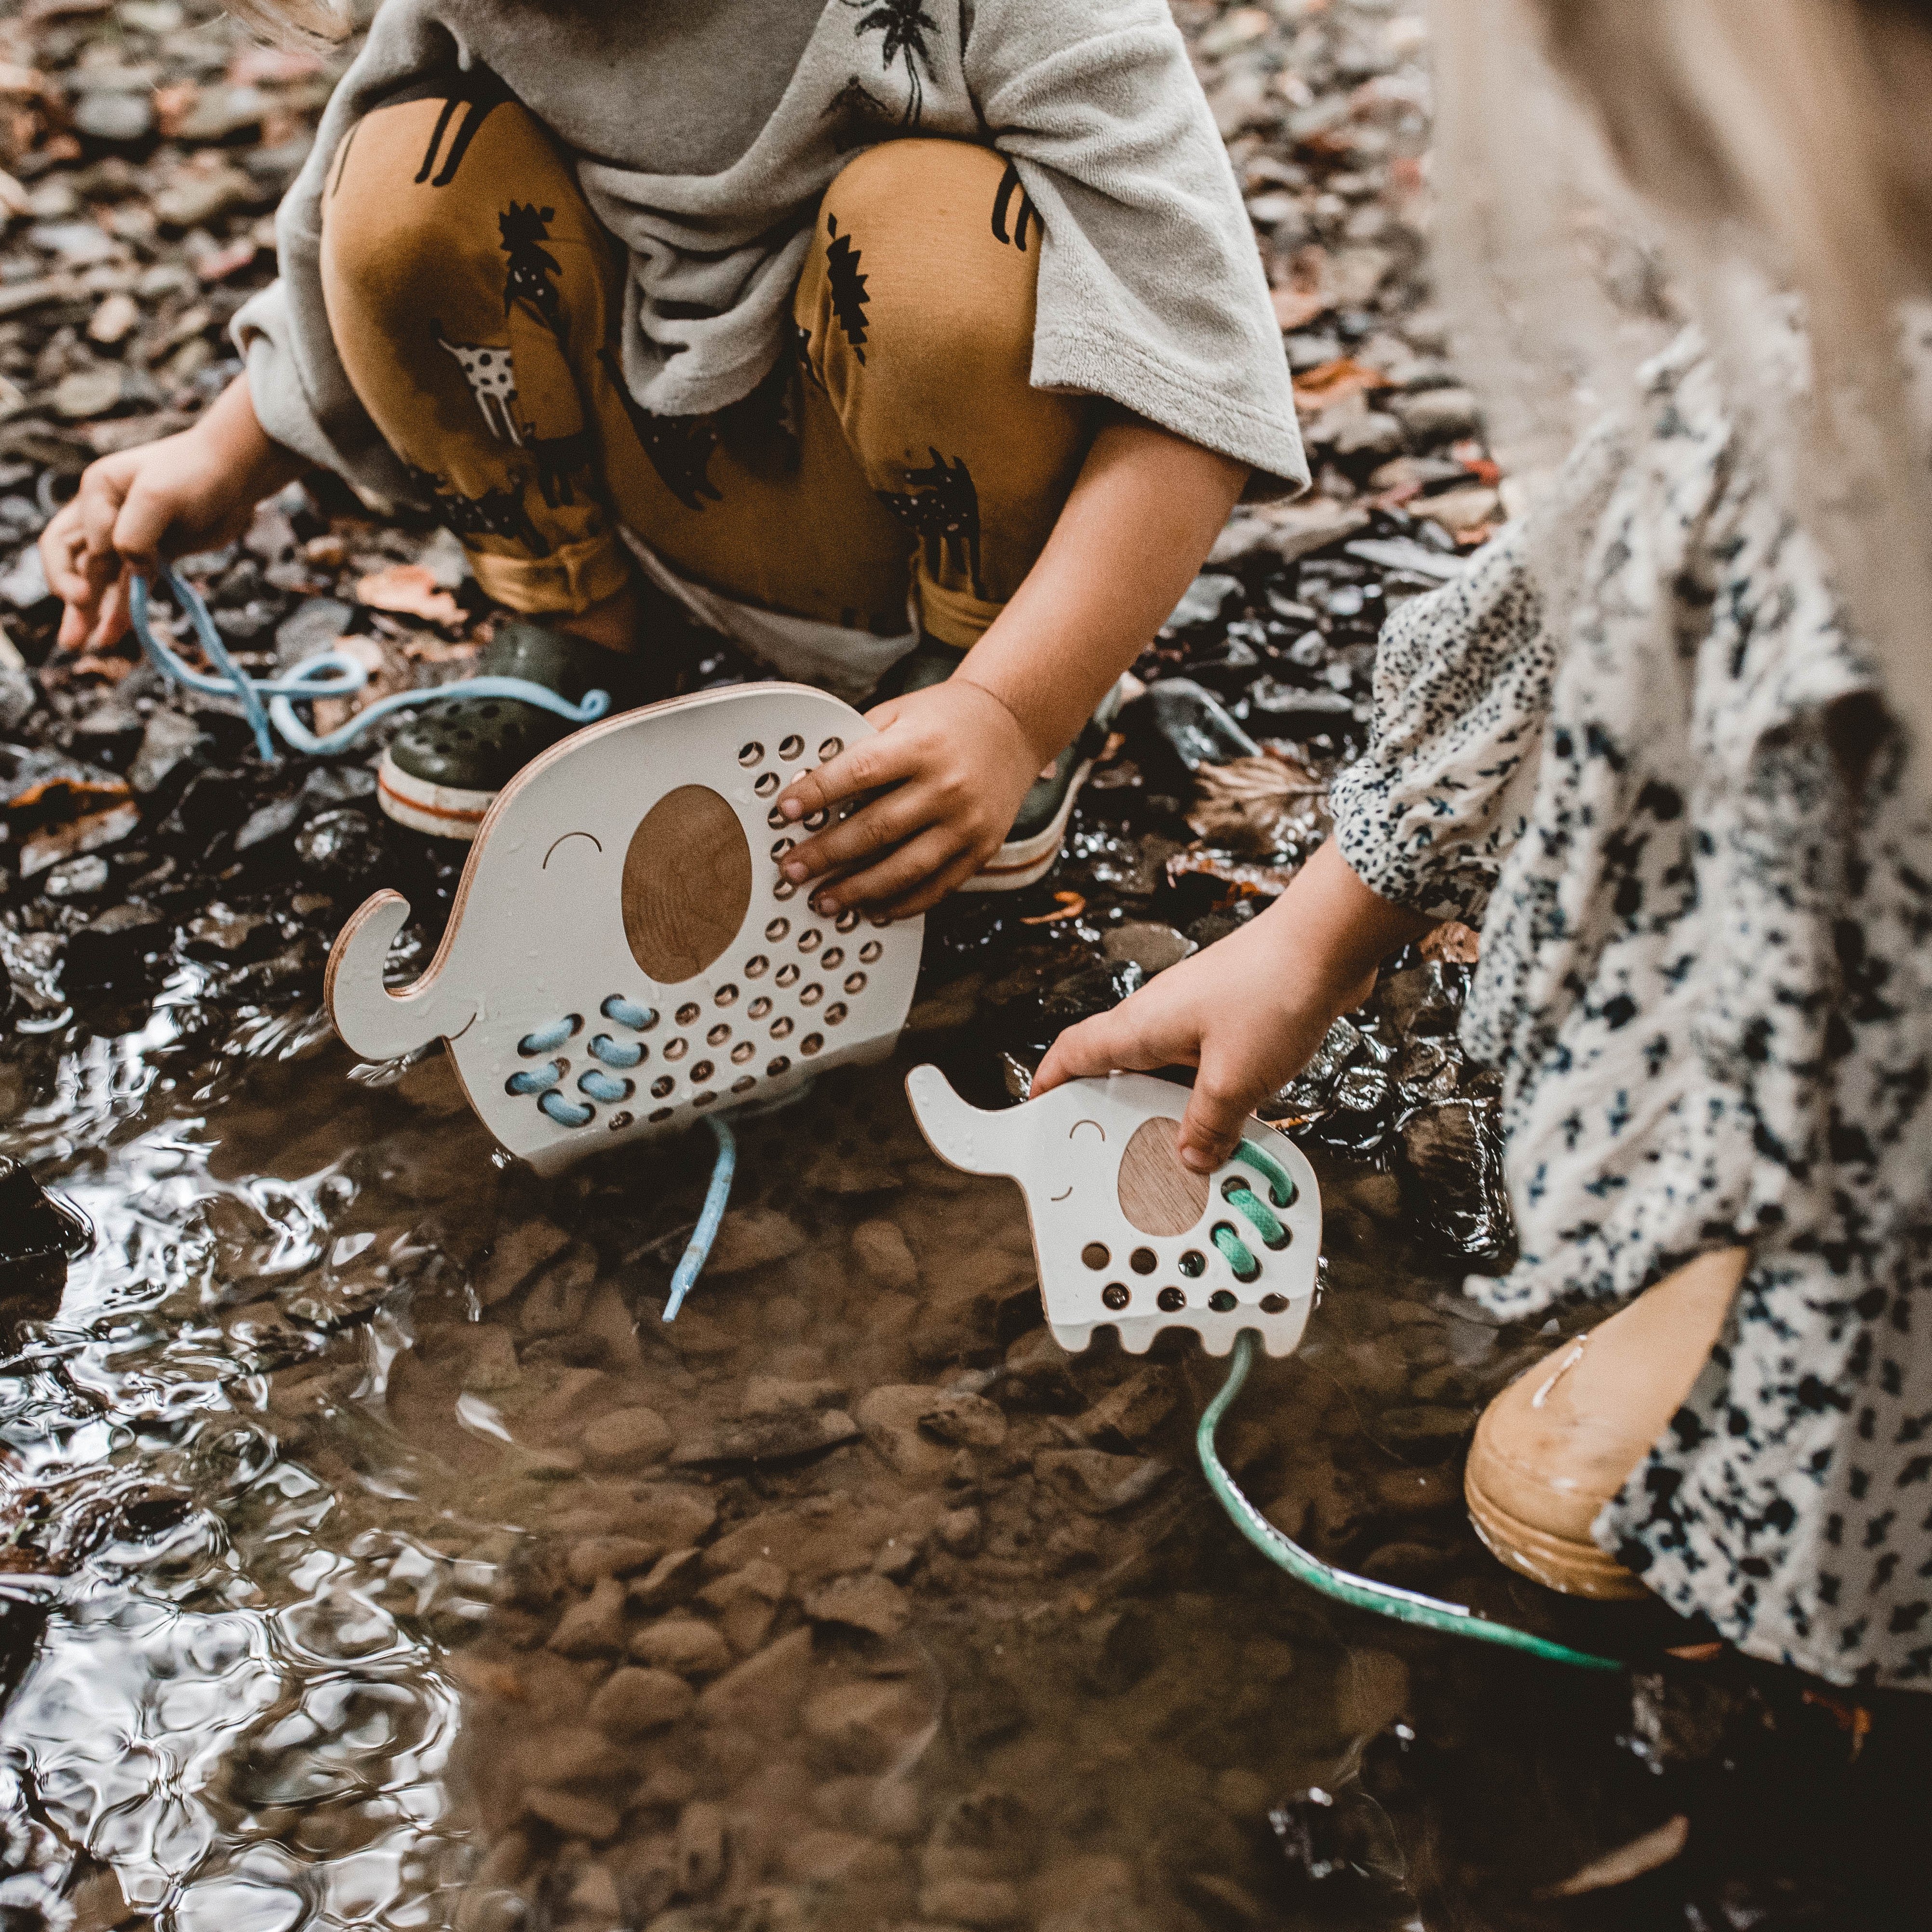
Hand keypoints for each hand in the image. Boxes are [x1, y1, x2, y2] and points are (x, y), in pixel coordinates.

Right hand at [40, 373, 299, 652]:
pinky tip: (112, 636)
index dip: (103, 559)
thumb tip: (133, 571)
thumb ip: (135, 534)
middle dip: (70, 594)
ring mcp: (127, 536)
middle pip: (71, 559)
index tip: (136, 564)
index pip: (82, 536)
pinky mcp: (152, 555)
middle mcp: (103, 513)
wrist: (238, 474)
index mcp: (96, 492)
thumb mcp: (159, 497)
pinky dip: (119, 610)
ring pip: (98, 579)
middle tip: (76, 625)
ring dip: (87, 612)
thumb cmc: (197, 475)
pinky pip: (128, 587)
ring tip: (76, 645)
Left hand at [772, 675, 1046, 917]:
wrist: (1012, 726)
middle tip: (792, 869)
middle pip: (877, 828)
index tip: (785, 811)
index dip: (818, 793)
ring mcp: (967, 823)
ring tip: (824, 900)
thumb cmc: (945, 720)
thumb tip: (807, 785)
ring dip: (859, 890)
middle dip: (827, 854)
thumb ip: (858, 746)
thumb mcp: (898, 715)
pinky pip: (938, 887)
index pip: (860, 772)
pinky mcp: (982, 850)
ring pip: (905, 868)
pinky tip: (872, 910)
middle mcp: (947, 786)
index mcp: (920, 746)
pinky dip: (902, 904)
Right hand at [1032, 840, 1432, 1168]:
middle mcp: (1160, 1015)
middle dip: (1116, 1110)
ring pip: (1165, 1067)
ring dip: (1169, 1105)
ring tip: (1179, 1149)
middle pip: (1118, 1066)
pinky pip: (1203, 1061)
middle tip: (1117, 1153)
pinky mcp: (1231, 1012)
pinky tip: (1229, 1119)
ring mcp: (1196, 1011)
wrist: (1328, 941)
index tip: (1037, 1110)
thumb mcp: (1235, 1079)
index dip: (1050, 1082)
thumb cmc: (1274, 990)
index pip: (1074, 1051)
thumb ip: (1209, 1125)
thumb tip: (1190, 1156)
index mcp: (1141, 1025)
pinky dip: (1206, 1092)